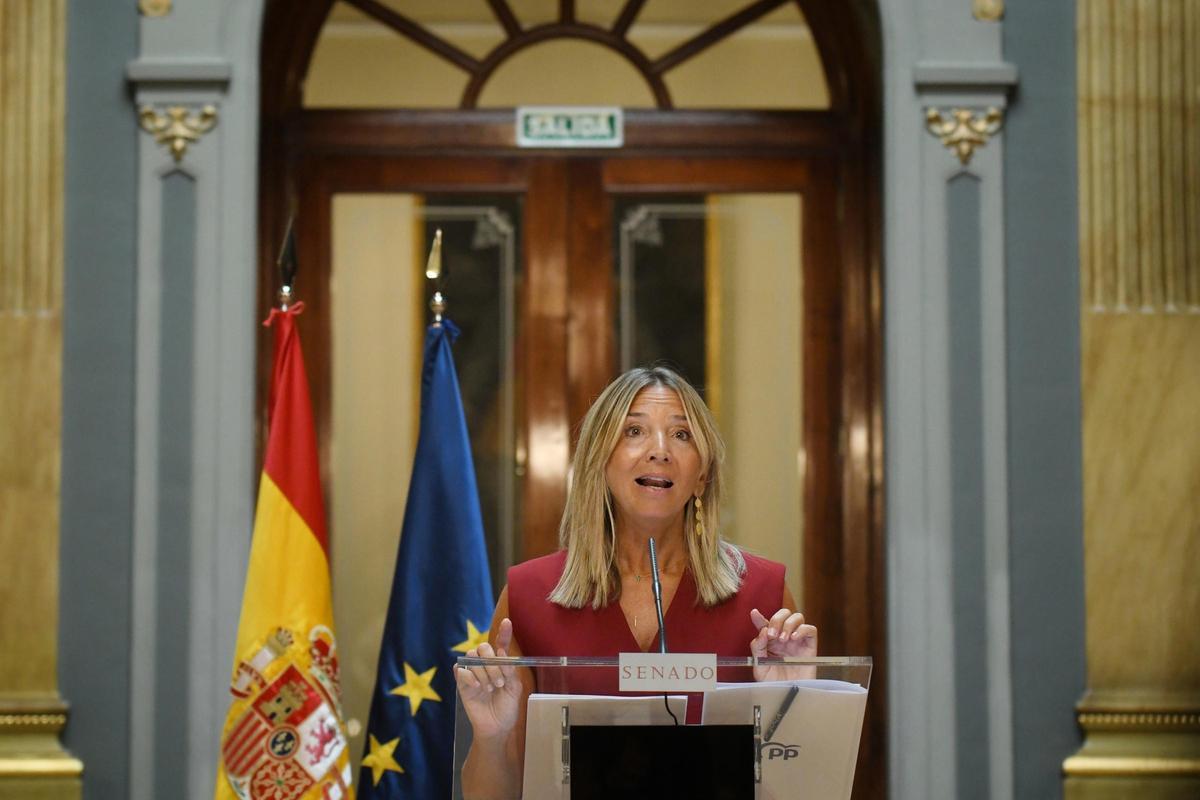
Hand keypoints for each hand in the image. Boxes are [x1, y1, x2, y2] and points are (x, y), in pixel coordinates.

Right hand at [454, 618, 520, 740]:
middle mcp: (485, 665)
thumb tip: (502, 654)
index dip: (503, 632)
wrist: (496, 727)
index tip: (507, 622)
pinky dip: (471, 678)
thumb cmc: (507, 708)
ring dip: (484, 673)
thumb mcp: (514, 688)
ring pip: (472, 658)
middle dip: (492, 662)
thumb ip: (510, 670)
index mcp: (501, 664)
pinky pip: (461, 671)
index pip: (500, 644)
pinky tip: (477, 688)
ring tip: (490, 688)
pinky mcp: (462, 683)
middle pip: (483, 647)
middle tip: (499, 681)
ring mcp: (473, 673)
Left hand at [749, 608, 817, 681]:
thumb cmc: (773, 683)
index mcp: (770, 641)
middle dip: (777, 619)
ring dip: (788, 624)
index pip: (765, 623)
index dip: (759, 617)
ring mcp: (797, 641)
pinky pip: (811, 629)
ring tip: (784, 639)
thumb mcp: (759, 666)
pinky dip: (802, 629)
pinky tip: (794, 639)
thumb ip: (758, 648)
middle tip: (772, 635)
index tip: (754, 614)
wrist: (787, 695)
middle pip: (784, 614)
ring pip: (798, 617)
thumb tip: (763, 631)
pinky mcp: (810, 646)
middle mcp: (784, 637)